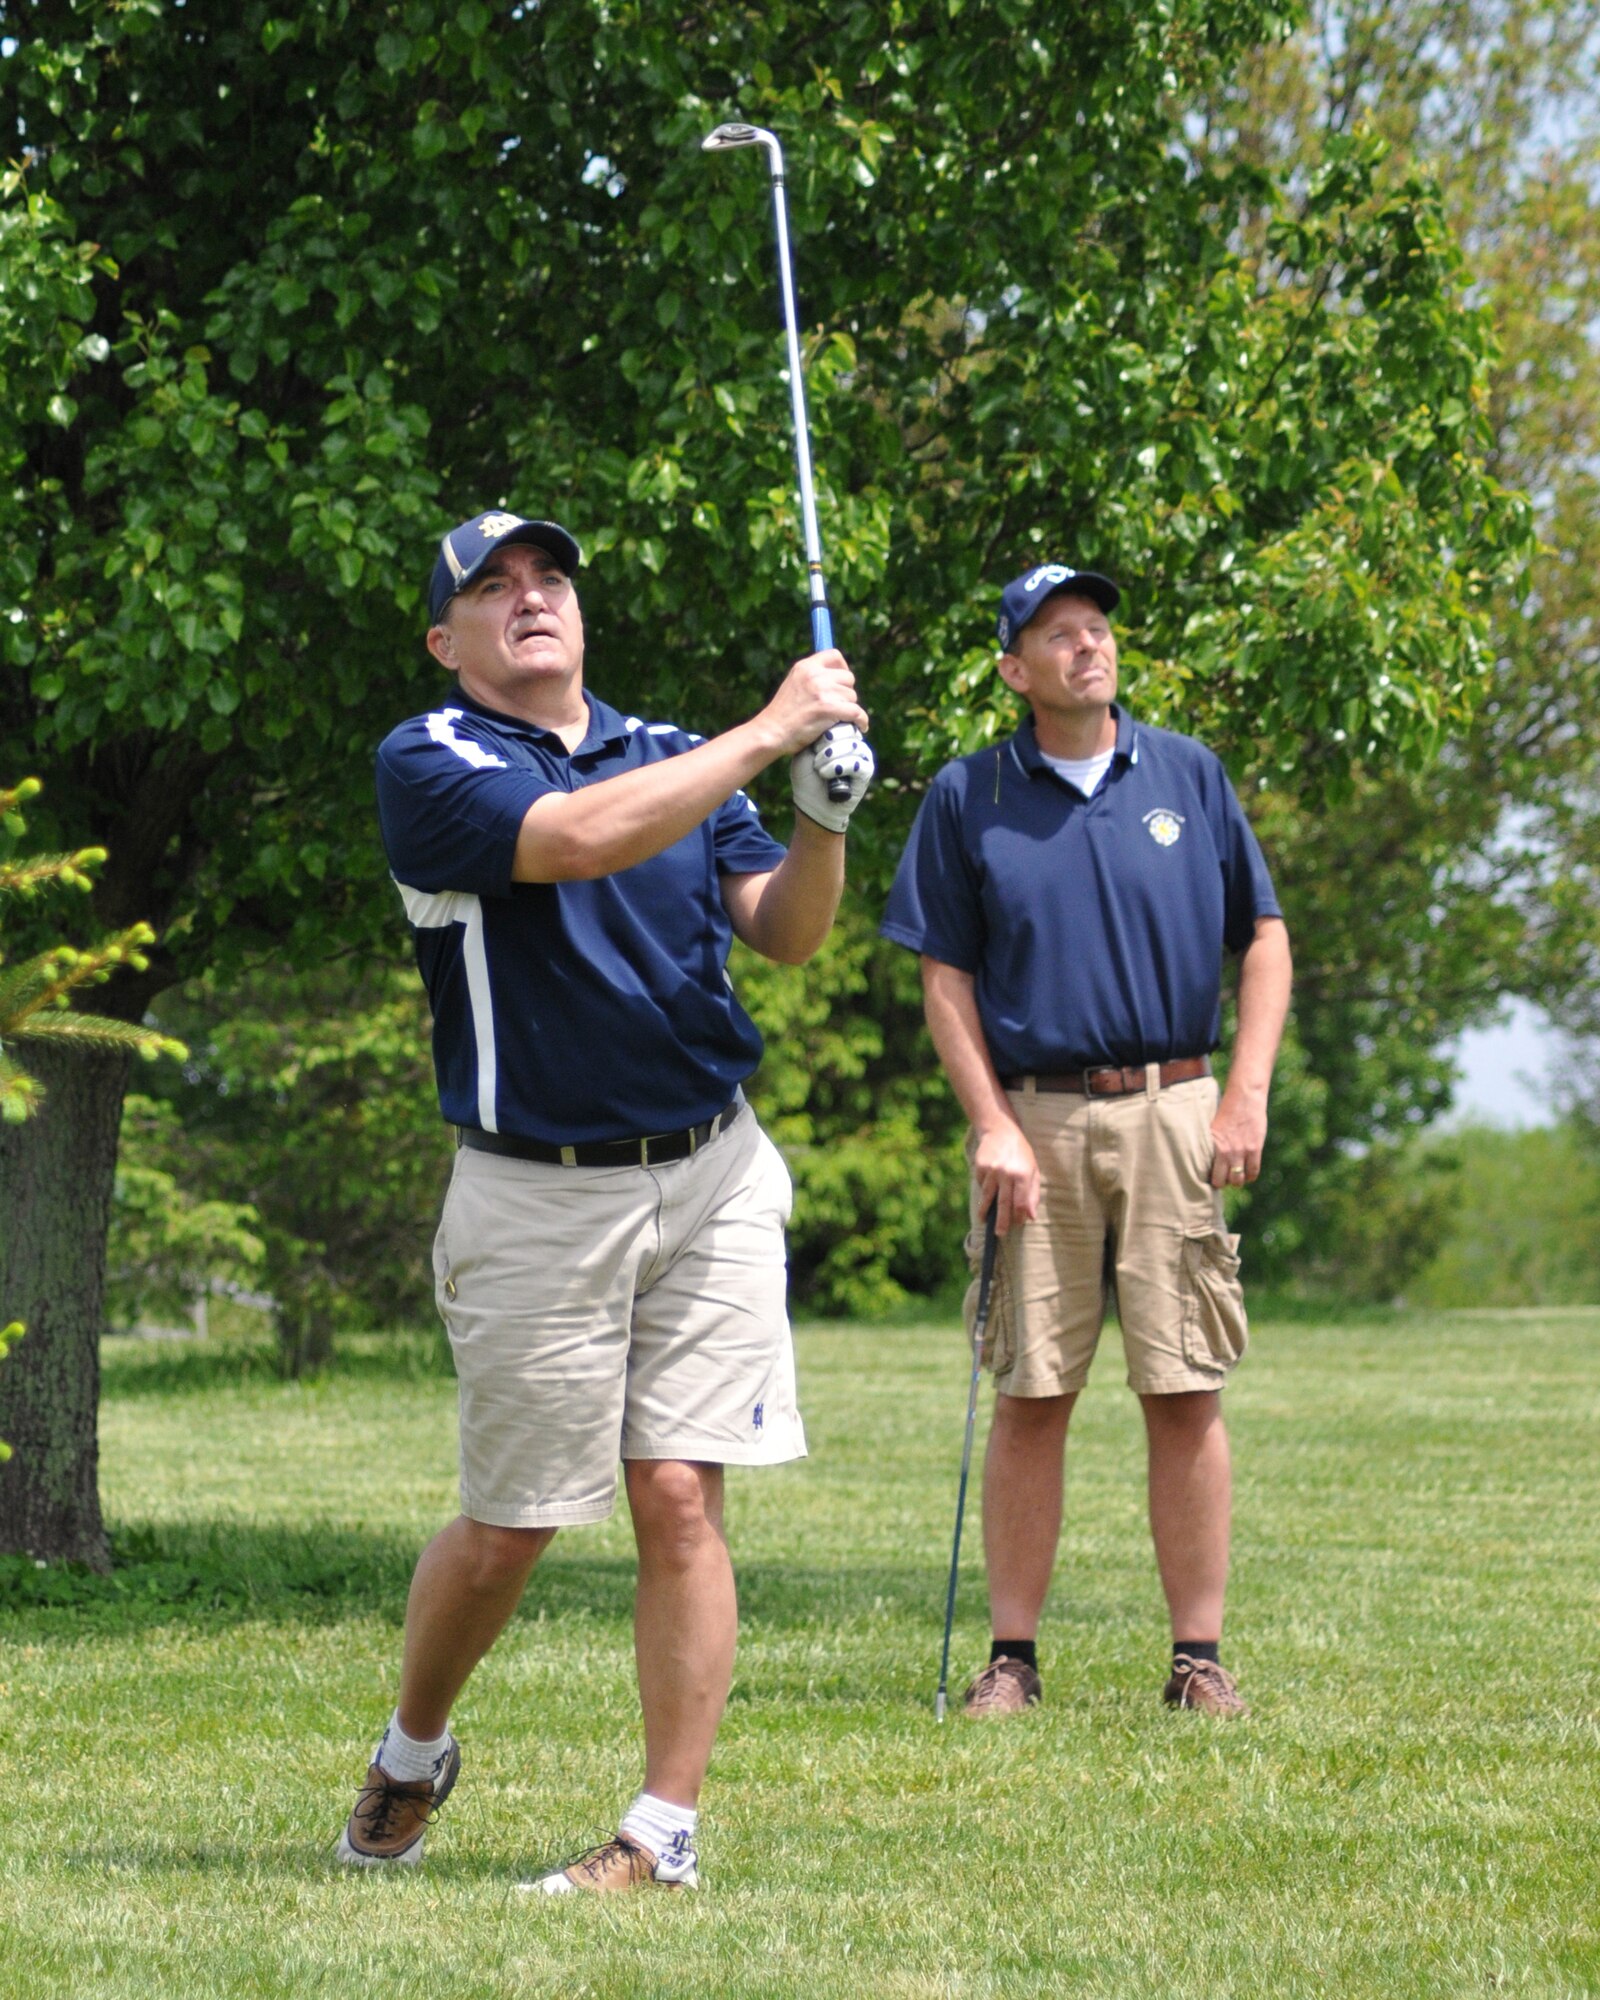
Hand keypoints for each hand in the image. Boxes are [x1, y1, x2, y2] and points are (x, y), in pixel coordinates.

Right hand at [759, 648, 867, 757]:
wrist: (771, 732)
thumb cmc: (783, 714)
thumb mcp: (794, 684)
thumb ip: (812, 678)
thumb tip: (836, 679)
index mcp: (806, 666)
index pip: (834, 655)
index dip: (843, 668)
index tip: (843, 682)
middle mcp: (814, 675)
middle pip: (848, 678)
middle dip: (846, 693)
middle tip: (839, 706)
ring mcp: (822, 691)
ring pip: (852, 697)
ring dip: (850, 708)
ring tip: (839, 718)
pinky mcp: (828, 708)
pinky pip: (856, 712)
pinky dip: (861, 720)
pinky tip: (860, 726)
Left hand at [791, 724, 873, 833]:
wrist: (813, 805)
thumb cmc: (806, 778)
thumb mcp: (805, 752)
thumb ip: (818, 736)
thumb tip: (835, 725)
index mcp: (839, 734)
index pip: (840, 718)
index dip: (825, 730)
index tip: (812, 745)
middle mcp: (852, 742)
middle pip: (847, 729)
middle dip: (828, 742)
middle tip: (816, 757)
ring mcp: (861, 756)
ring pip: (852, 745)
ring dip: (831, 757)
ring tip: (819, 768)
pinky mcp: (866, 771)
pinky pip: (856, 761)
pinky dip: (838, 767)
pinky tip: (826, 774)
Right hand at [973, 1121, 1039, 1235]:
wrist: (1000, 1130)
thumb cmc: (1021, 1153)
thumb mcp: (1033, 1169)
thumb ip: (1033, 1193)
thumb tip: (1031, 1217)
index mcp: (1022, 1175)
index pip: (1020, 1202)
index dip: (1019, 1215)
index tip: (1017, 1224)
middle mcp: (1006, 1173)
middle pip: (1003, 1203)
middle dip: (1001, 1221)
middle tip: (999, 1234)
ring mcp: (991, 1170)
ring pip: (988, 1196)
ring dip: (985, 1211)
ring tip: (984, 1221)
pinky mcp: (979, 1167)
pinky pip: (981, 1185)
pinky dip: (984, 1190)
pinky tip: (987, 1190)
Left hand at [1209, 1084, 1266, 1188]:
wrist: (1244, 1098)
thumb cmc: (1226, 1111)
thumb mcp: (1214, 1128)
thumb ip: (1213, 1144)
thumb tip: (1210, 1160)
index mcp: (1213, 1146)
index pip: (1210, 1173)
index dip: (1212, 1179)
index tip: (1213, 1178)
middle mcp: (1226, 1151)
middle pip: (1223, 1181)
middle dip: (1223, 1183)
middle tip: (1224, 1179)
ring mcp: (1241, 1151)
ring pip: (1239, 1180)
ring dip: (1238, 1181)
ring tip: (1236, 1177)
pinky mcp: (1255, 1149)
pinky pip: (1253, 1171)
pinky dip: (1250, 1176)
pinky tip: (1248, 1173)